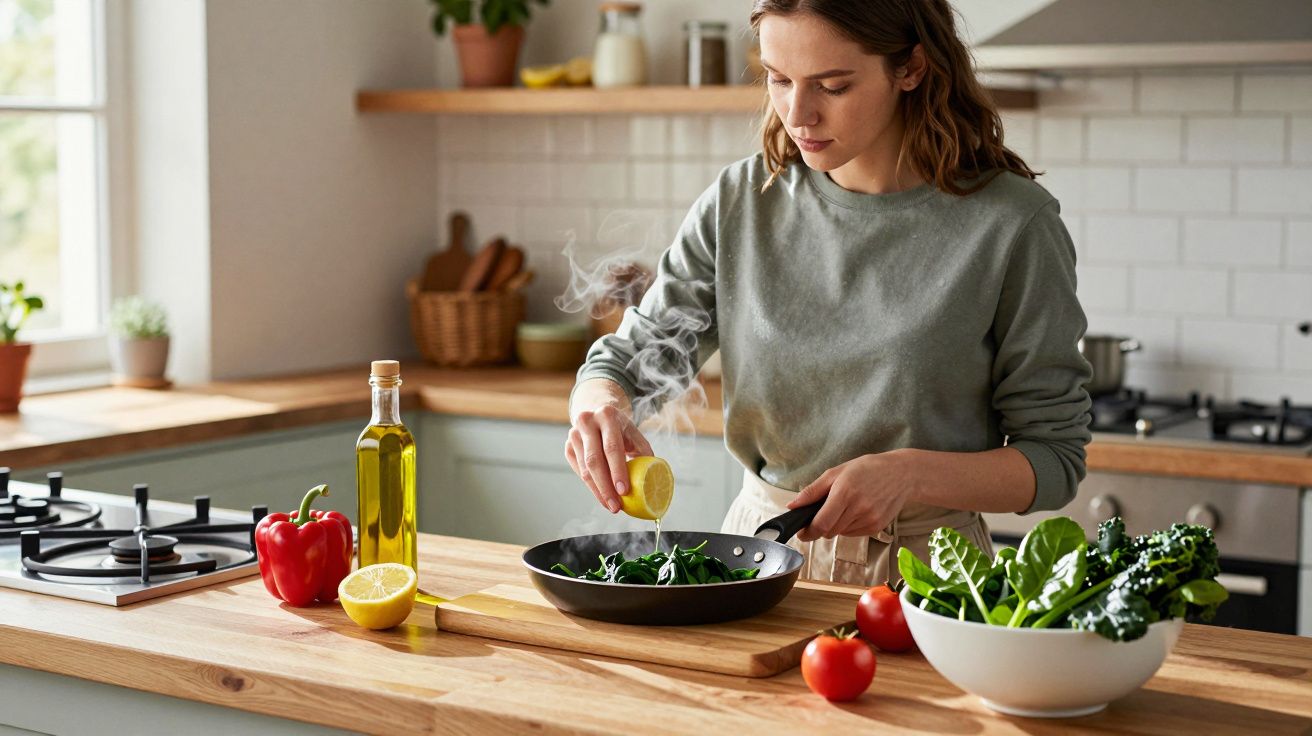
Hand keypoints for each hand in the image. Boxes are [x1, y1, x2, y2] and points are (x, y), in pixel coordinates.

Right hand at [565, 380, 653, 513]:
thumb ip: (644, 452)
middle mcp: (587, 422)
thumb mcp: (634, 434)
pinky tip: (602, 496)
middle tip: (616, 506)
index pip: (611, 447)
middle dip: (606, 487)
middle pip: (594, 460)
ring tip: (611, 506)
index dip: (618, 470)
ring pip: (585, 469)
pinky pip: (579, 472)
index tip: (624, 491)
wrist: (597, 415)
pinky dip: (591, 487)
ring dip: (598, 491)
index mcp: (607, 415)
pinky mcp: (568, 447)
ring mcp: (574, 434)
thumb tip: (653, 477)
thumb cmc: (621, 429)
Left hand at [787, 451, 913, 541]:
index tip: (802, 532)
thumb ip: (812, 491)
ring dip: (837, 524)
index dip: (808, 532)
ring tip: (847, 505)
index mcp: (845, 493)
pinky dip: (849, 526)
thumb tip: (792, 506)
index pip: (821, 524)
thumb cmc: (867, 469)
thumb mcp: (836, 472)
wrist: (901, 474)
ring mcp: (869, 519)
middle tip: (826, 510)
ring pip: (840, 533)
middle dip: (822, 524)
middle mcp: (858, 508)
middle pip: (829, 531)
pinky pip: (853, 534)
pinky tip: (857, 510)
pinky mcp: (877, 527)